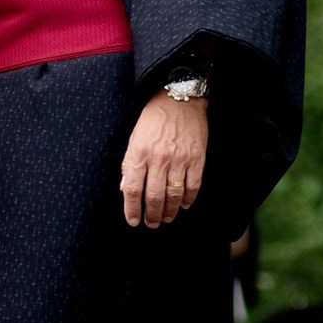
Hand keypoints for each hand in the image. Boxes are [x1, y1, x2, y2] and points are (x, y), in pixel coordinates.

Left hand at [121, 91, 205, 227]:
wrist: (178, 98)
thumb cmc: (153, 118)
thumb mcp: (134, 137)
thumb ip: (129, 163)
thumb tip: (126, 188)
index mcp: (139, 152)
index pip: (132, 188)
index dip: (132, 208)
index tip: (133, 220)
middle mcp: (159, 158)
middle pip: (154, 196)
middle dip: (151, 215)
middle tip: (151, 224)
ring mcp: (180, 159)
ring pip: (174, 195)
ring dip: (169, 211)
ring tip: (165, 218)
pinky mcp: (197, 158)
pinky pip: (193, 186)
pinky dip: (188, 199)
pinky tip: (183, 205)